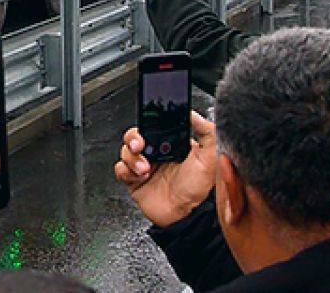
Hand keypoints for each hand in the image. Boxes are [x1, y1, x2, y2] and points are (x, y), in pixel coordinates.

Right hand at [114, 112, 217, 227]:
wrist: (187, 216)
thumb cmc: (200, 189)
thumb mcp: (209, 156)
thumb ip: (207, 131)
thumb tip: (194, 113)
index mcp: (172, 144)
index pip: (153, 126)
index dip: (147, 124)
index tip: (147, 128)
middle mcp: (157, 154)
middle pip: (134, 136)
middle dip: (133, 139)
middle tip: (140, 146)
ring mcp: (145, 168)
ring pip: (125, 151)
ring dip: (132, 158)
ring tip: (145, 168)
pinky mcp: (134, 182)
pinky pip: (120, 169)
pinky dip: (126, 171)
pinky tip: (139, 176)